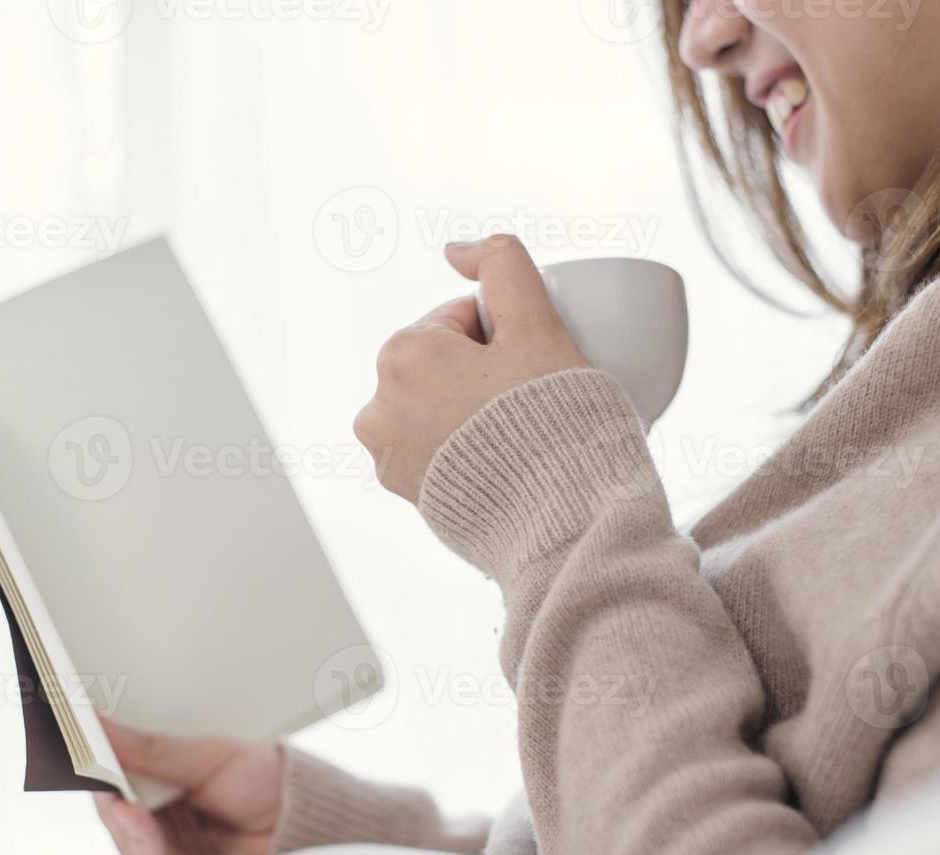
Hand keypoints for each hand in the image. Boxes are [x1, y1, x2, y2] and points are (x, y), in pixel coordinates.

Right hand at [93, 719, 284, 854]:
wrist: (308, 820)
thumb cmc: (265, 779)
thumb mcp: (208, 754)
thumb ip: (154, 749)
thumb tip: (99, 725)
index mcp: (167, 779)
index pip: (121, 770)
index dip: (98, 755)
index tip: (76, 734)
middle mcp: (162, 815)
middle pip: (116, 803)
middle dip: (99, 784)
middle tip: (80, 760)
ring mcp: (167, 848)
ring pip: (125, 835)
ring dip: (117, 814)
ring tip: (109, 792)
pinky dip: (137, 838)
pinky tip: (129, 815)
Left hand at [354, 235, 588, 502]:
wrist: (560, 520)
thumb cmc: (552, 423)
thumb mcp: (538, 325)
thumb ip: (504, 265)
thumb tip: (457, 249)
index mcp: (402, 354)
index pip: (464, 320)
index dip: (510, 337)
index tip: (533, 368)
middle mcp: (378, 405)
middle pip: (448, 363)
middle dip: (488, 374)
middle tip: (532, 403)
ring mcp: (387, 455)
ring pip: (441, 405)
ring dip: (474, 410)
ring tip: (518, 437)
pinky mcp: (405, 494)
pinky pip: (438, 451)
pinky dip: (466, 450)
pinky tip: (502, 464)